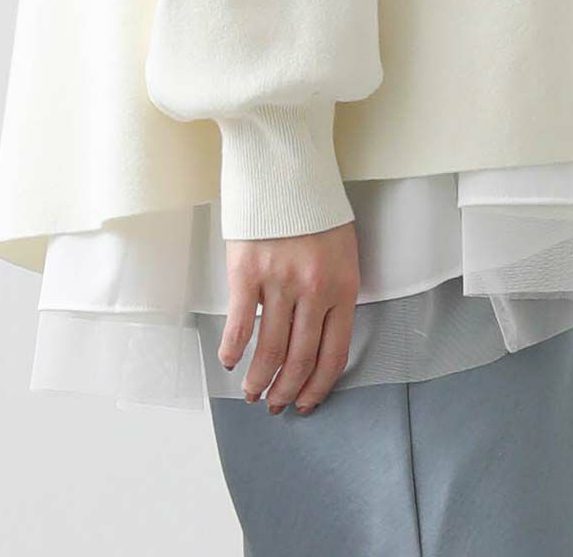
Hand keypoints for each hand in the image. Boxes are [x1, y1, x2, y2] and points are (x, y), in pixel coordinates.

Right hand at [220, 220, 359, 414]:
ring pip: (269, 351)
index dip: (318, 387)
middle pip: (300, 360)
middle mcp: (313, 291)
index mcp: (343, 287)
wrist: (287, 168)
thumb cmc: (315, 209)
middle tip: (275, 404)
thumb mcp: (342, 251)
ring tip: (251, 391)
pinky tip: (229, 361)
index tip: (307, 403)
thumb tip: (319, 337)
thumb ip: (334, 293)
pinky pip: (239, 325)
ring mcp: (279, 283)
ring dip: (258, 379)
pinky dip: (232, 350)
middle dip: (287, 391)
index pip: (334, 355)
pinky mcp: (247, 273)